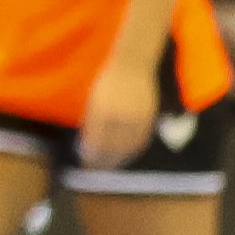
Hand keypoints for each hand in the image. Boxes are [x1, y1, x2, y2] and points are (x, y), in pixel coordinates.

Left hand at [75, 53, 159, 171]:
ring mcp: (136, 117)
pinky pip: (141, 139)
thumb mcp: (93, 100)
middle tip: (96, 168)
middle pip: (111, 147)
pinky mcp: (148, 117)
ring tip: (110, 165)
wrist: (132, 66)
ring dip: (118, 159)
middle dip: (103, 160)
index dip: (90, 154)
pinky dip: (133, 150)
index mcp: (101, 111)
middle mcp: (119, 115)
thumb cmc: (108, 82)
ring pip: (127, 146)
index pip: (95, 140)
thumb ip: (92, 121)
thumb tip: (88, 144)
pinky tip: (127, 155)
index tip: (85, 161)